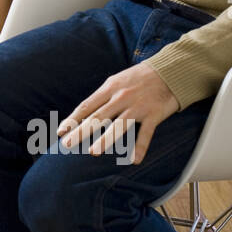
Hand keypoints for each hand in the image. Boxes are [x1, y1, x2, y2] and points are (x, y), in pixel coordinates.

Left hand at [56, 62, 179, 164]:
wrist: (169, 70)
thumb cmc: (139, 77)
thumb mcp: (117, 81)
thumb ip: (103, 96)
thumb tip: (85, 112)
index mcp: (109, 88)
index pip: (87, 106)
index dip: (73, 119)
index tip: (61, 132)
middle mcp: (121, 97)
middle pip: (98, 117)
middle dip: (81, 131)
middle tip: (68, 144)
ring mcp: (137, 107)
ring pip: (119, 125)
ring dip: (106, 139)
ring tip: (94, 152)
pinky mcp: (154, 114)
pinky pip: (146, 134)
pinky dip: (140, 147)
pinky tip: (134, 160)